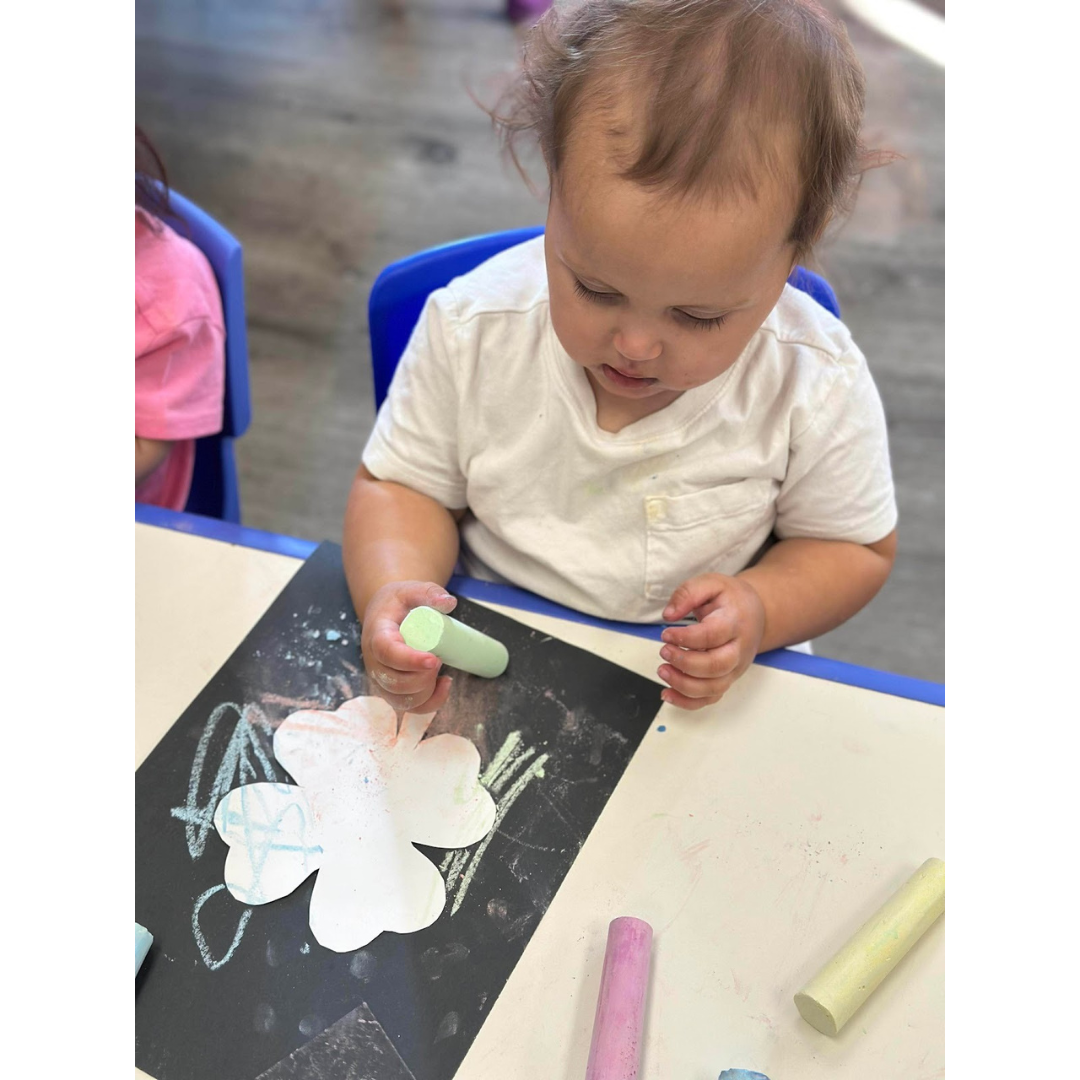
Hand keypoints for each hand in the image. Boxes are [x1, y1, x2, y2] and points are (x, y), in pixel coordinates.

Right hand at [360, 581, 456, 714]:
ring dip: (427, 691)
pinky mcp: (392, 690)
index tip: (434, 659)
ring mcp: (382, 680)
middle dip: (423, 678)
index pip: (387, 653)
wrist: (385, 614)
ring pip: (402, 701)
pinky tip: (444, 684)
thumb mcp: (411, 590)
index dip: (410, 660)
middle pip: (394, 683)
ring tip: (439, 669)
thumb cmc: (399, 603)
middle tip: (439, 660)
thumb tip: (449, 602)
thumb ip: (429, 592)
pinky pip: (410, 708)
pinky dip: (431, 703)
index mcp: (377, 635)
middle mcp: (374, 662)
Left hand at [657, 574, 765, 709]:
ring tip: (663, 670)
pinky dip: (687, 702)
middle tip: (664, 652)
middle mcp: (738, 649)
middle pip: (716, 665)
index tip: (666, 634)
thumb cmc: (730, 599)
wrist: (754, 613)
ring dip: (683, 684)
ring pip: (713, 687)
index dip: (686, 638)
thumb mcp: (710, 583)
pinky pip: (710, 698)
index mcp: (735, 622)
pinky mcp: (727, 679)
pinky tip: (667, 693)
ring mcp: (734, 668)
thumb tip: (668, 615)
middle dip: (685, 663)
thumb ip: (687, 594)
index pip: (713, 635)